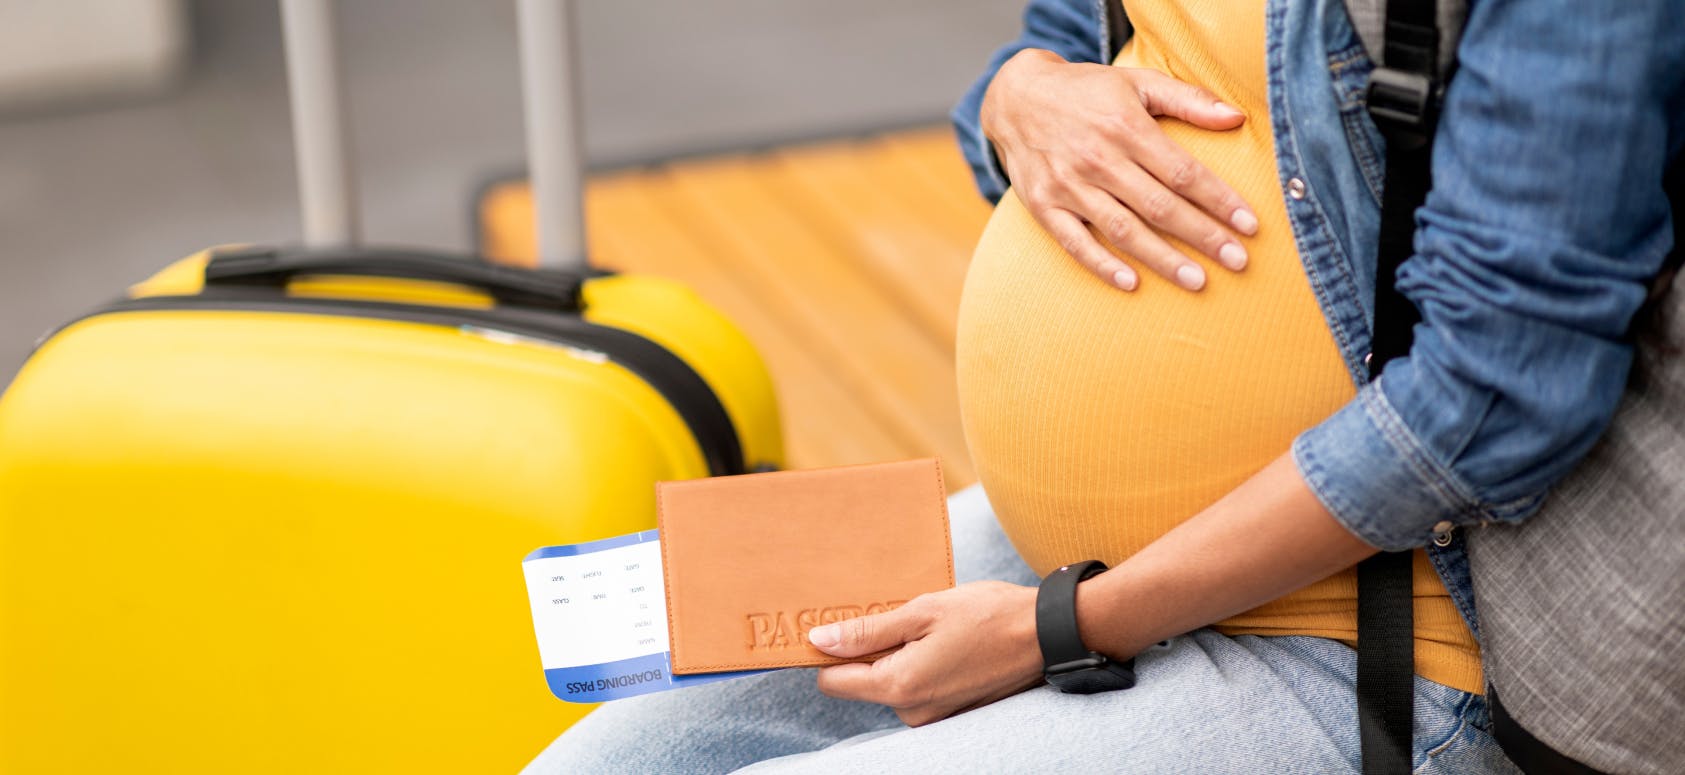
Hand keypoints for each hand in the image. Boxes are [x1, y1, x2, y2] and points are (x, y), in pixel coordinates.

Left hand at [808, 581, 1043, 726]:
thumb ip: (868, 631)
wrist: (1047, 634)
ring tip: (935, 629)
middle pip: (864, 682)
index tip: (841, 624)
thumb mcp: (922, 611)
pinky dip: (923, 665)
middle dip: (874, 650)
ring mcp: (934, 716)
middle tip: (905, 617)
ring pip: (893, 684)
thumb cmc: (988, 615)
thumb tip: (820, 640)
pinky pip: (919, 689)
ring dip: (902, 655)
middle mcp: (913, 712)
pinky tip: (947, 643)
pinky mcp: (951, 712)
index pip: (833, 681)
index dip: (829, 652)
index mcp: (900, 686)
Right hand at [981, 49, 1258, 291]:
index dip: (1219, 200)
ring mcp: (1068, 186)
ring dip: (1163, 259)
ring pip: (1123, 230)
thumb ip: (1188, 100)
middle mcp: (1098, 159)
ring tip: (1197, 281)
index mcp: (1125, 126)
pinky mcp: (1043, 206)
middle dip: (1203, 236)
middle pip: (1159, 206)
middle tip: (1238, 261)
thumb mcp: (1137, 82)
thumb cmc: (1087, 91)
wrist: (1015, 97)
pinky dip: (1102, 265)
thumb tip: (1237, 118)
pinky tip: (1131, 283)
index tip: (1250, 225)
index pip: (1183, 172)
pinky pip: (1075, 242)